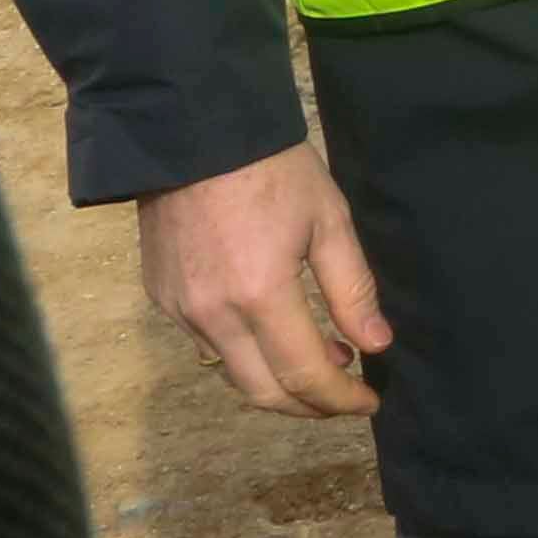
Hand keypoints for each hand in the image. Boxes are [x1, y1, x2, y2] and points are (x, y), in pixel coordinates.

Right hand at [140, 139, 388, 417]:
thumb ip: (352, 288)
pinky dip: (244, 353)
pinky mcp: (162, 298)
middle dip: (308, 406)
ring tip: (320, 356)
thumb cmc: (271, 168)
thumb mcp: (328, 219)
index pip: (304, 375)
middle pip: (263, 392)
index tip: (369, 401)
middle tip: (344, 395)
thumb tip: (375, 345)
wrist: (193, 131)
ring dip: (277, 380)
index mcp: (260, 295)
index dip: (340, 398)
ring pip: (232, 372)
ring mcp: (180, 311)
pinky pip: (207, 344)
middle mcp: (213, 316)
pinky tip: (272, 329)